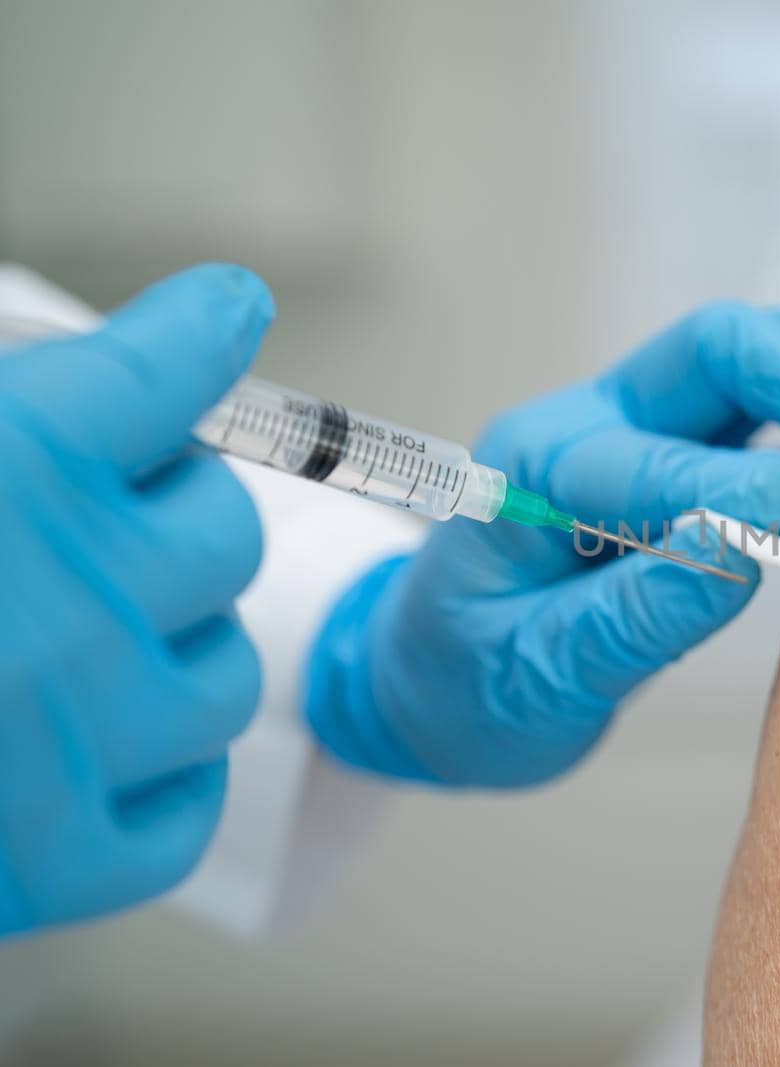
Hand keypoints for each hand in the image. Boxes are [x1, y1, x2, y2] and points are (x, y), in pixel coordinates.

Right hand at [0, 265, 272, 935]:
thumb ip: (2, 425)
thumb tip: (72, 399)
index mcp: (12, 465)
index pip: (162, 371)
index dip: (195, 335)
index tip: (219, 316)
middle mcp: (71, 596)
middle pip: (223, 532)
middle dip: (175, 520)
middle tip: (111, 529)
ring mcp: (78, 736)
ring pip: (226, 674)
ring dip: (174, 655)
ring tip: (89, 652)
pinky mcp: (56, 861)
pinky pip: (184, 814)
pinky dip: (159, 782)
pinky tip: (107, 756)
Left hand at [307, 302, 779, 785]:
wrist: (431, 681)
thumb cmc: (470, 690)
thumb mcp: (536, 677)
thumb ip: (632, 616)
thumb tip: (736, 555)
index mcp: (536, 475)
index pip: (670, 465)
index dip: (776, 484)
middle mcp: (585, 424)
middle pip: (714, 350)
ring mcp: (628, 424)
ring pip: (744, 357)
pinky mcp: (670, 445)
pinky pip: (756, 397)